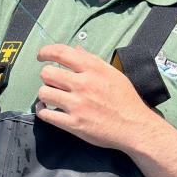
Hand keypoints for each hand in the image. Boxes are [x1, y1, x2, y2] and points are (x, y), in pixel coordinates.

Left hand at [35, 44, 163, 151]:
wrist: (134, 126)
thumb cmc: (125, 99)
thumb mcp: (112, 74)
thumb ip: (92, 61)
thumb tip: (76, 50)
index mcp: (93, 69)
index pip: (61, 53)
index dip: (46, 52)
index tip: (41, 56)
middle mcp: (83, 84)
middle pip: (47, 73)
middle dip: (46, 76)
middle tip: (52, 82)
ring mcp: (77, 104)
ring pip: (44, 93)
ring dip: (44, 94)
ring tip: (50, 97)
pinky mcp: (73, 123)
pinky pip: (46, 114)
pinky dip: (42, 110)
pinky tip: (46, 108)